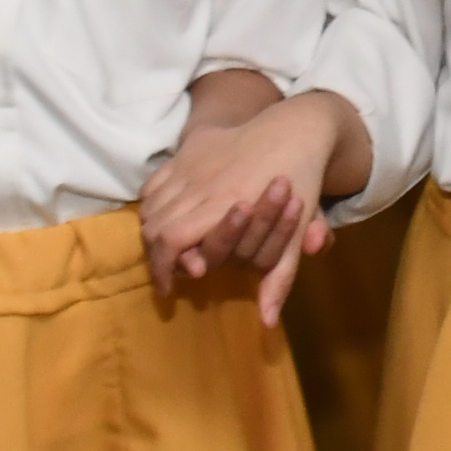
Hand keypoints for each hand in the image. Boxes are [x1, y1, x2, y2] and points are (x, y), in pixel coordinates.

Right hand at [139, 95, 340, 323]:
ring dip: (151, 232)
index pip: (171, 241)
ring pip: (150, 205)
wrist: (296, 128)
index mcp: (225, 204)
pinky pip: (155, 182)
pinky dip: (152, 205)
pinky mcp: (189, 151)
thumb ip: (279, 277)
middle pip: (154, 226)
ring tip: (163, 252)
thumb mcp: (294, 231)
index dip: (163, 269)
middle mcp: (201, 183)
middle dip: (155, 256)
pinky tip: (162, 220)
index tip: (168, 289)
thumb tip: (268, 322)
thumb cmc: (300, 182)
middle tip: (164, 275)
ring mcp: (191, 163)